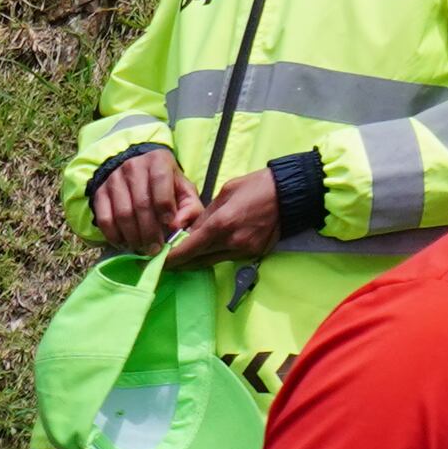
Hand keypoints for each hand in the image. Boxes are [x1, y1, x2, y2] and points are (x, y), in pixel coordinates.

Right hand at [91, 146, 193, 252]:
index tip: (168, 225)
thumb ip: (189, 207)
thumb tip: (177, 226)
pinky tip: (124, 244)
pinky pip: (104, 219)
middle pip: (141, 203)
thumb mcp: (184, 190)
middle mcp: (133, 166)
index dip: (164, 205)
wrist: (137, 170)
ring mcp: (113, 179)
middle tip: (155, 248)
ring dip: (133, 236)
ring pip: (122, 213)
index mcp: (158, 160)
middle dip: (149, 231)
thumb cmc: (166, 184)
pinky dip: (114, 236)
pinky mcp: (99, 193)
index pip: (160, 181)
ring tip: (142, 248)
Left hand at [162, 167, 286, 266]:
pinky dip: (213, 256)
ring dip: (195, 261)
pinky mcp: (254, 254)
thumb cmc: (257, 185)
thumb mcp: (226, 193)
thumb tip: (190, 230)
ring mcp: (244, 251)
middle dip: (179, 263)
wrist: (291, 193)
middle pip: (197, 261)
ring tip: (181, 258)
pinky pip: (226, 258)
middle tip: (163, 262)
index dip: (170, 258)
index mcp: (222, 224)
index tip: (156, 260)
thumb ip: (206, 214)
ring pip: (211, 262)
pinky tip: (206, 250)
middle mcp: (231, 243)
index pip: (188, 248)